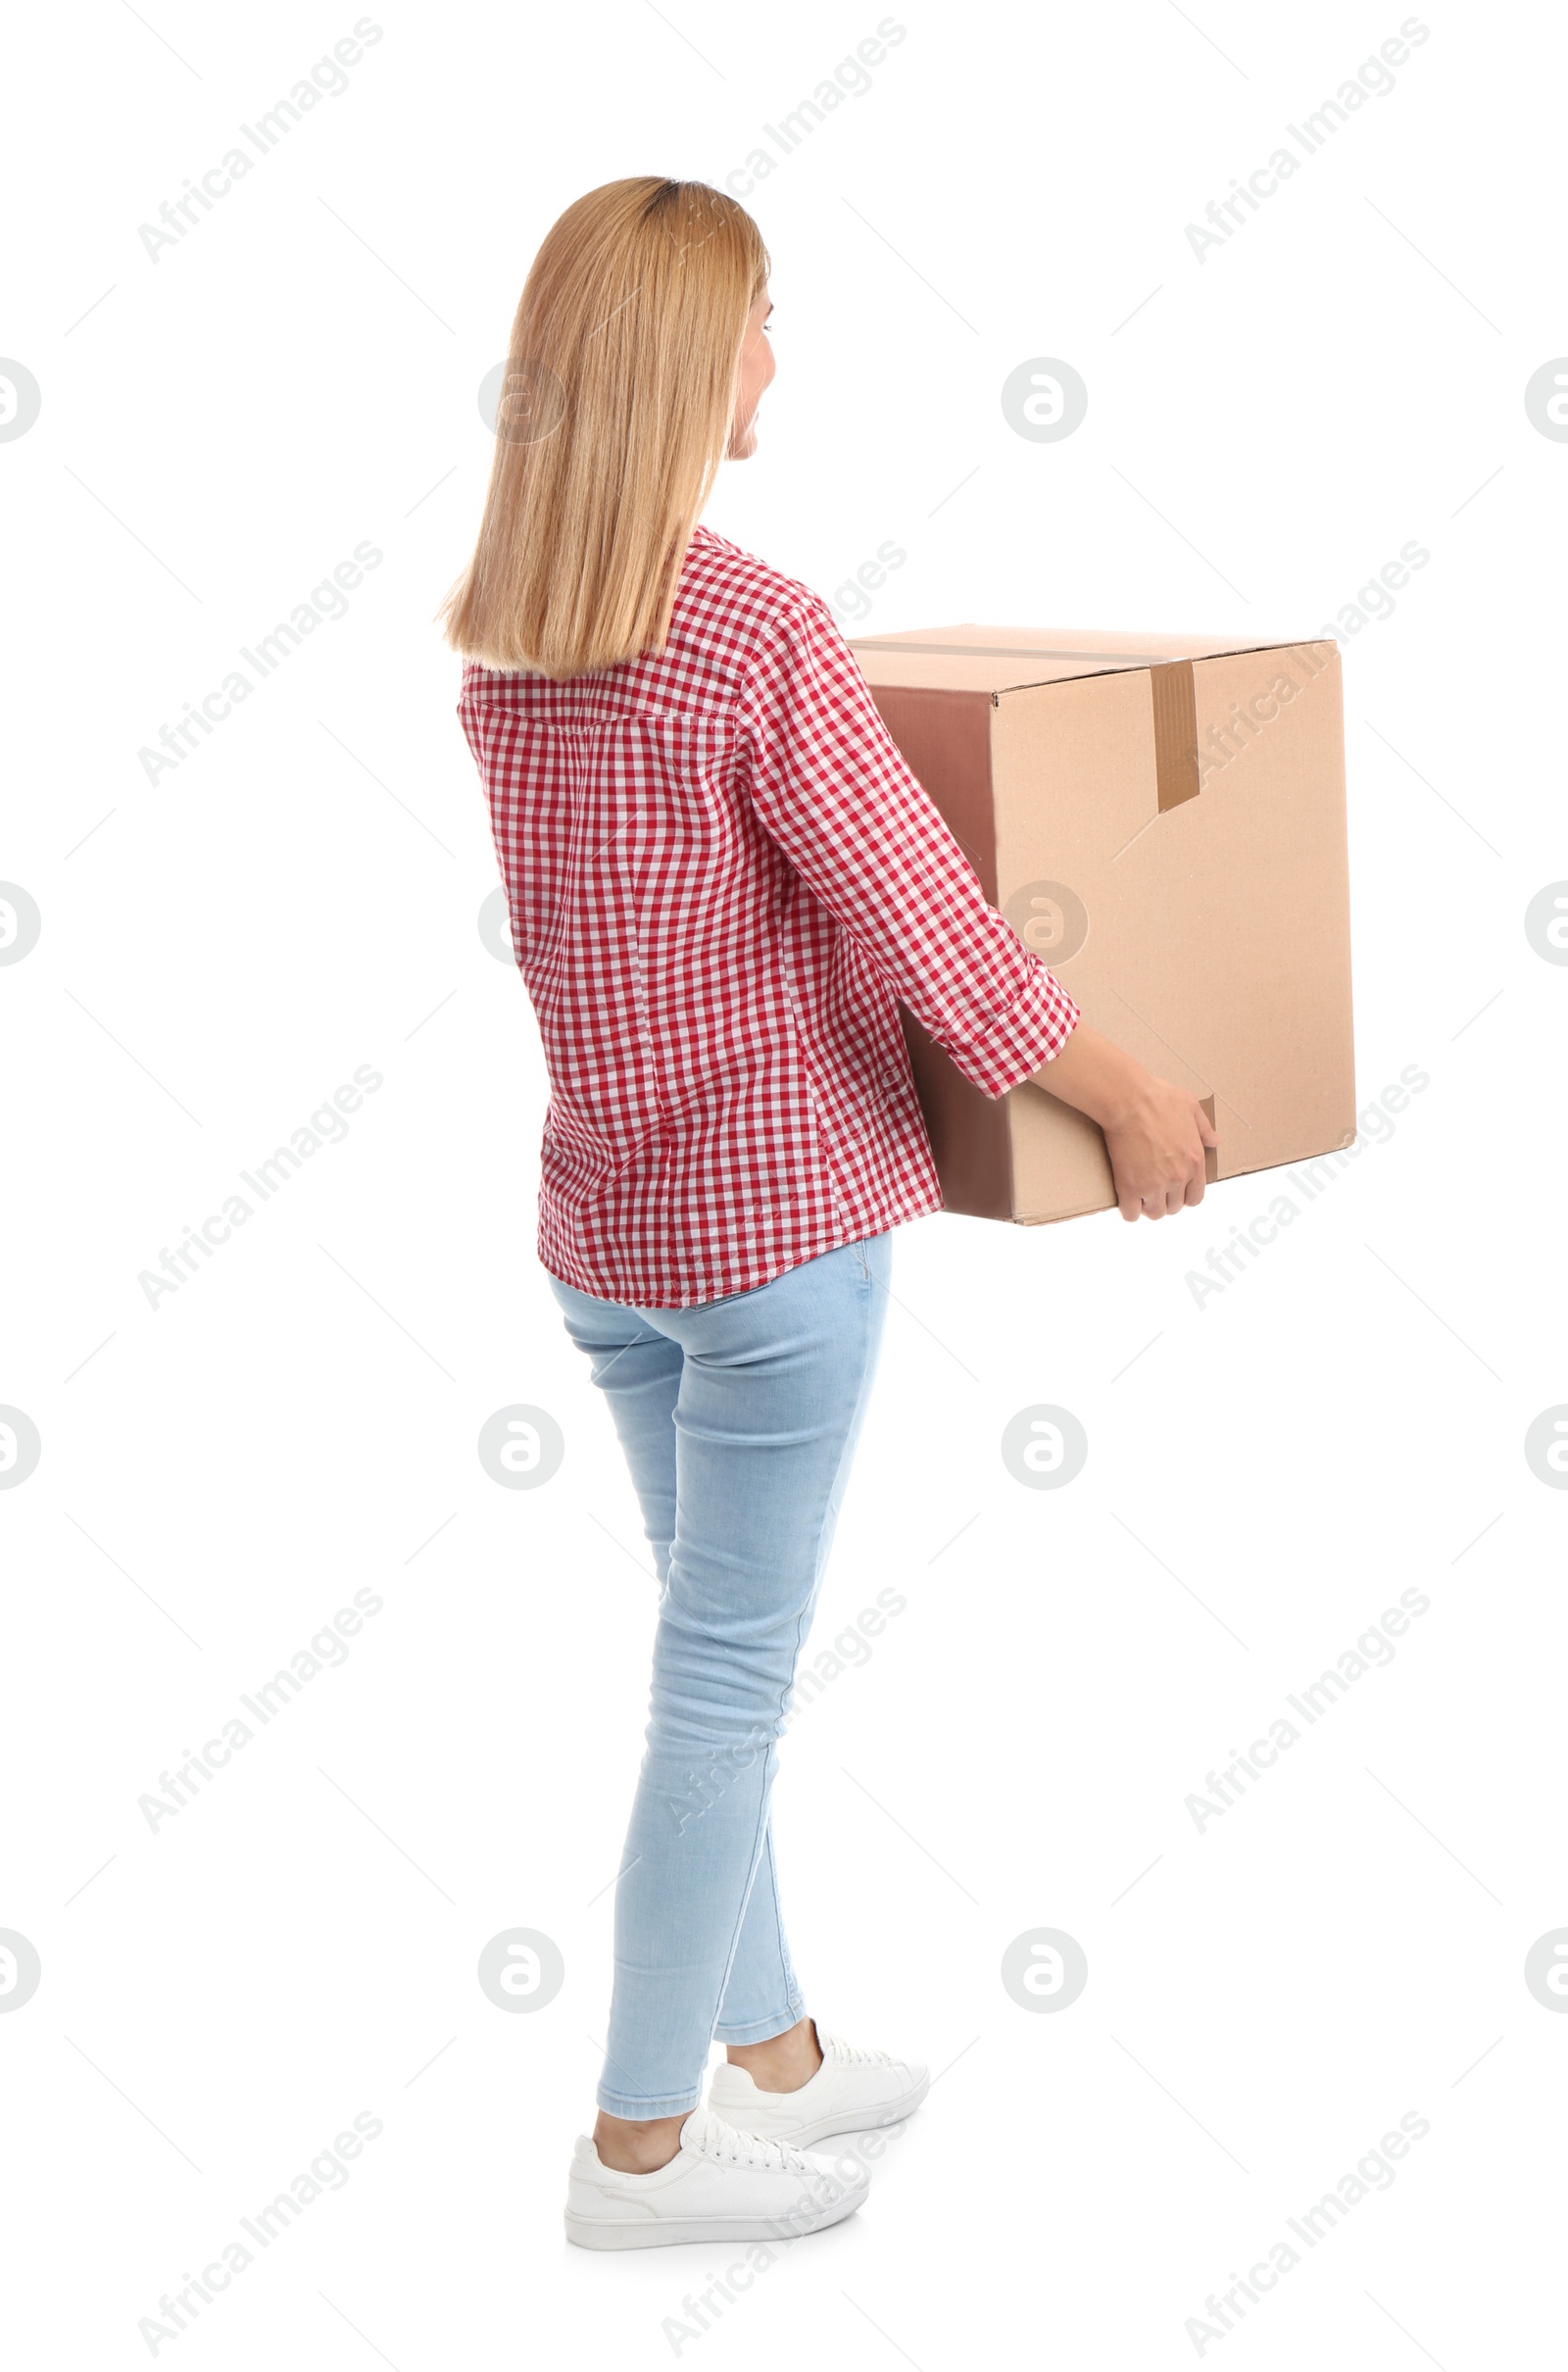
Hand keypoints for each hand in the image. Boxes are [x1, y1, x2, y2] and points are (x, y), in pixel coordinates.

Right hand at [1101, 1074, 1216, 1221]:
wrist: (1129, 1101)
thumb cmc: (1158, 1099)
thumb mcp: (1190, 1106)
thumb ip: (1204, 1127)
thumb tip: (1215, 1141)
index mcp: (1195, 1161)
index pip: (1195, 1197)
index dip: (1183, 1195)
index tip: (1172, 1189)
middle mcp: (1178, 1177)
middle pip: (1174, 1207)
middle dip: (1164, 1200)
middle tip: (1152, 1189)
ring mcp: (1154, 1184)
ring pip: (1155, 1213)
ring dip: (1147, 1207)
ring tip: (1139, 1196)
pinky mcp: (1130, 1186)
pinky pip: (1131, 1213)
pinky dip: (1128, 1211)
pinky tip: (1125, 1201)